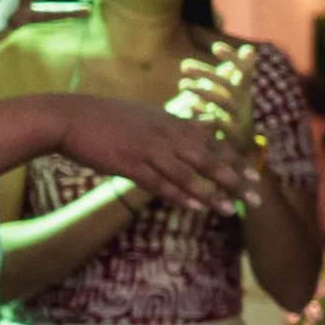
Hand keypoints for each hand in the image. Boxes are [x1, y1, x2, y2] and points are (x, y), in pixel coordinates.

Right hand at [53, 95, 259, 212]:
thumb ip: (172, 123)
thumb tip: (195, 127)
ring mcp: (149, 149)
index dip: (235, 159)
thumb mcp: (145, 114)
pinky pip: (160, 183)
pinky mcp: (130, 164)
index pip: (212, 142)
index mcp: (170, 122)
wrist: (68, 118)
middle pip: (208, 159)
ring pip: (188, 175)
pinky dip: (180, 196)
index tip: (255, 173)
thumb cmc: (105, 118)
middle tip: (256, 197)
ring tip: (232, 210)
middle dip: (235, 179)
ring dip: (212, 194)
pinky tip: (196, 208)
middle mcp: (166, 134)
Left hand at [171, 41, 258, 153]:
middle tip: (184, 65)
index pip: (243, 69)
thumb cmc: (233, 109)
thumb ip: (240, 69)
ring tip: (182, 84)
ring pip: (223, 102)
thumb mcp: (238, 88)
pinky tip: (189, 107)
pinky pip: (218, 123)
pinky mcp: (230, 133)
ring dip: (203, 92)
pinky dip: (203, 114)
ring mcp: (237, 117)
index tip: (216, 46)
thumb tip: (250, 49)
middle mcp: (242, 101)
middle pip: (228, 85)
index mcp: (243, 88)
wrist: (243, 142)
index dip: (232, 58)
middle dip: (207, 74)